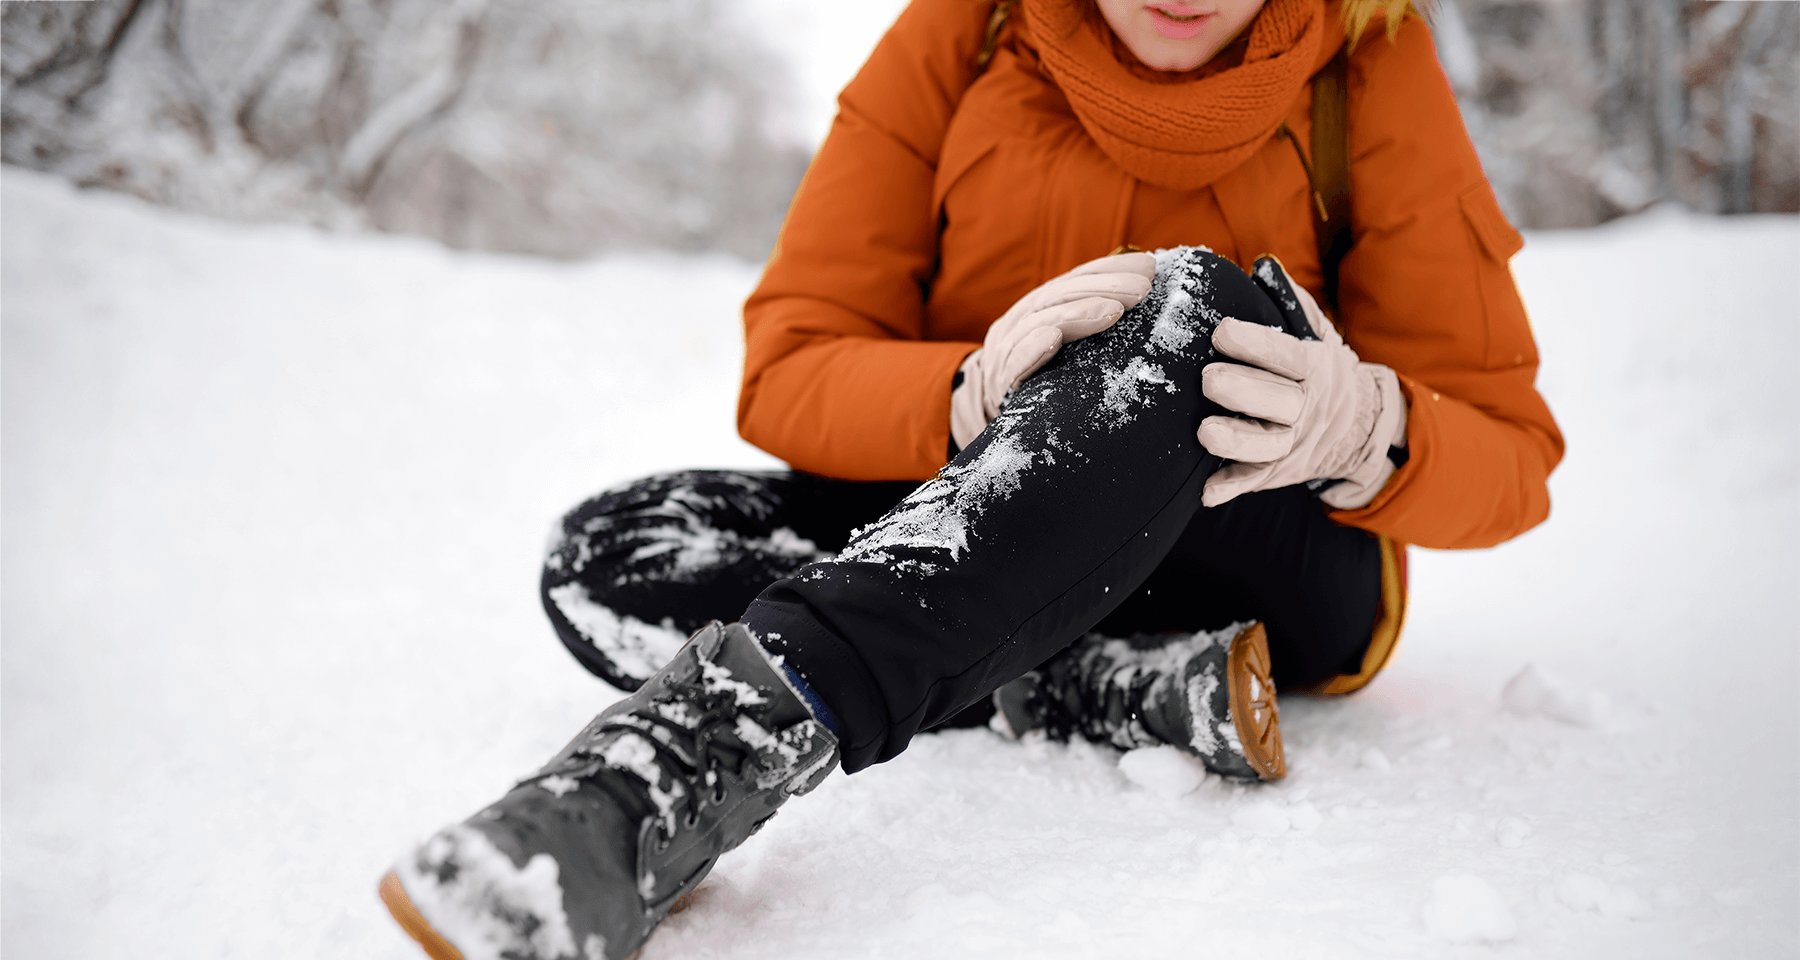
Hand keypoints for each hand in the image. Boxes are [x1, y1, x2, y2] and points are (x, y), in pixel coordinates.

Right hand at [951, 252, 1154, 449]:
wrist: (992, 418)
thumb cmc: (1043, 382)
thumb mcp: (1067, 350)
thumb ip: (1092, 328)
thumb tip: (1146, 306)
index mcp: (1038, 308)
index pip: (1074, 281)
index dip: (1109, 270)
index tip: (1149, 267)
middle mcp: (1020, 320)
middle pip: (1060, 295)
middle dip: (1103, 287)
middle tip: (1142, 289)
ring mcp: (1006, 349)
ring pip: (1039, 320)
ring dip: (1078, 312)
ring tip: (1115, 310)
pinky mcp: (1000, 381)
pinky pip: (1014, 361)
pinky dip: (1033, 347)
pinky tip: (1053, 338)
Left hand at [1197, 257, 1405, 509]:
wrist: (1357, 428)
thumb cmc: (1321, 372)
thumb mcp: (1318, 335)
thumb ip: (1292, 304)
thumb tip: (1264, 267)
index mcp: (1314, 369)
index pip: (1287, 356)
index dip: (1256, 345)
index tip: (1222, 331)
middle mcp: (1306, 409)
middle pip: (1279, 403)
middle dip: (1243, 391)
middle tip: (1208, 378)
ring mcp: (1292, 444)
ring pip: (1267, 447)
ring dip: (1236, 442)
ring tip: (1204, 433)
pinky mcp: (1276, 471)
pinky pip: (1255, 481)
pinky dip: (1231, 487)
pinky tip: (1207, 491)